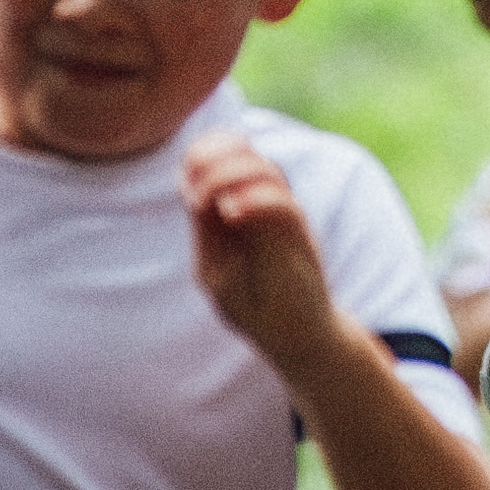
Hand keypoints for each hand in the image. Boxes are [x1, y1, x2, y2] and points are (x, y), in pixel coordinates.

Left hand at [182, 126, 345, 365]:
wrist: (298, 336)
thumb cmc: (252, 304)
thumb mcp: (216, 268)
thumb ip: (208, 230)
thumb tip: (192, 189)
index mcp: (235, 209)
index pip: (221, 160)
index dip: (203, 153)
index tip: (188, 175)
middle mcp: (263, 205)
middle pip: (243, 155)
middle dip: (215, 162)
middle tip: (198, 192)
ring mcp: (284, 220)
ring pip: (265, 172)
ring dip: (233, 176)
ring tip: (216, 202)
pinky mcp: (301, 240)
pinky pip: (283, 207)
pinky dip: (255, 202)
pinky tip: (231, 211)